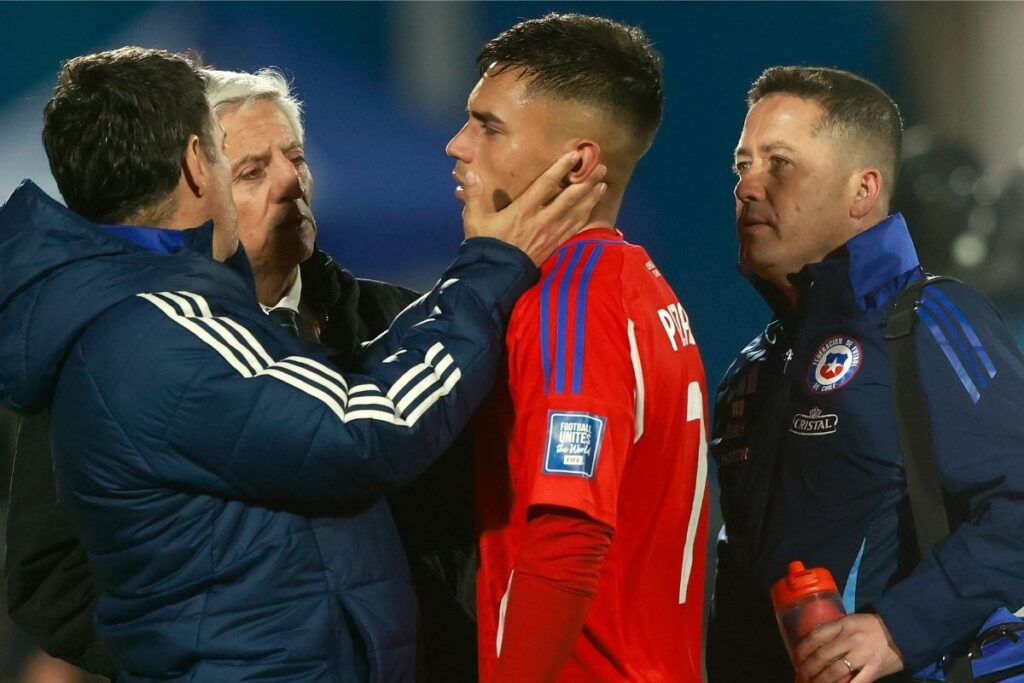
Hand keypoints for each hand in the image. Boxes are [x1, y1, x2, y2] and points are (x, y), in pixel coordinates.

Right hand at [462, 151, 607, 265]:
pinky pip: (575, 229)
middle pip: (569, 198)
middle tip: (601, 167)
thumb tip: (470, 172)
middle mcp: (542, 220)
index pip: (546, 185)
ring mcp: (551, 234)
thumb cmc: (485, 245)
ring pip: (577, 213)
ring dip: (591, 198)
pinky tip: (593, 209)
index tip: (574, 155)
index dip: (560, 169)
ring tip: (603, 184)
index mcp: (523, 210)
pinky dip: (586, 217)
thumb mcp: (474, 219)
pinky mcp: (555, 245)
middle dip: (586, 181)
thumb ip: (473, 194)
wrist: (495, 276)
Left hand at [793, 614, 904, 682]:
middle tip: (800, 676)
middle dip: (807, 669)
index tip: (796, 659)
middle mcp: (851, 639)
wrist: (902, 631)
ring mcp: (863, 655)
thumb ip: (834, 632)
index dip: (802, 650)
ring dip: (820, 681)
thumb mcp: (850, 621)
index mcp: (843, 624)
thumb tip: (812, 646)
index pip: (815, 636)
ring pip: (835, 672)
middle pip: (822, 656)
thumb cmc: (871, 626)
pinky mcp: (874, 669)